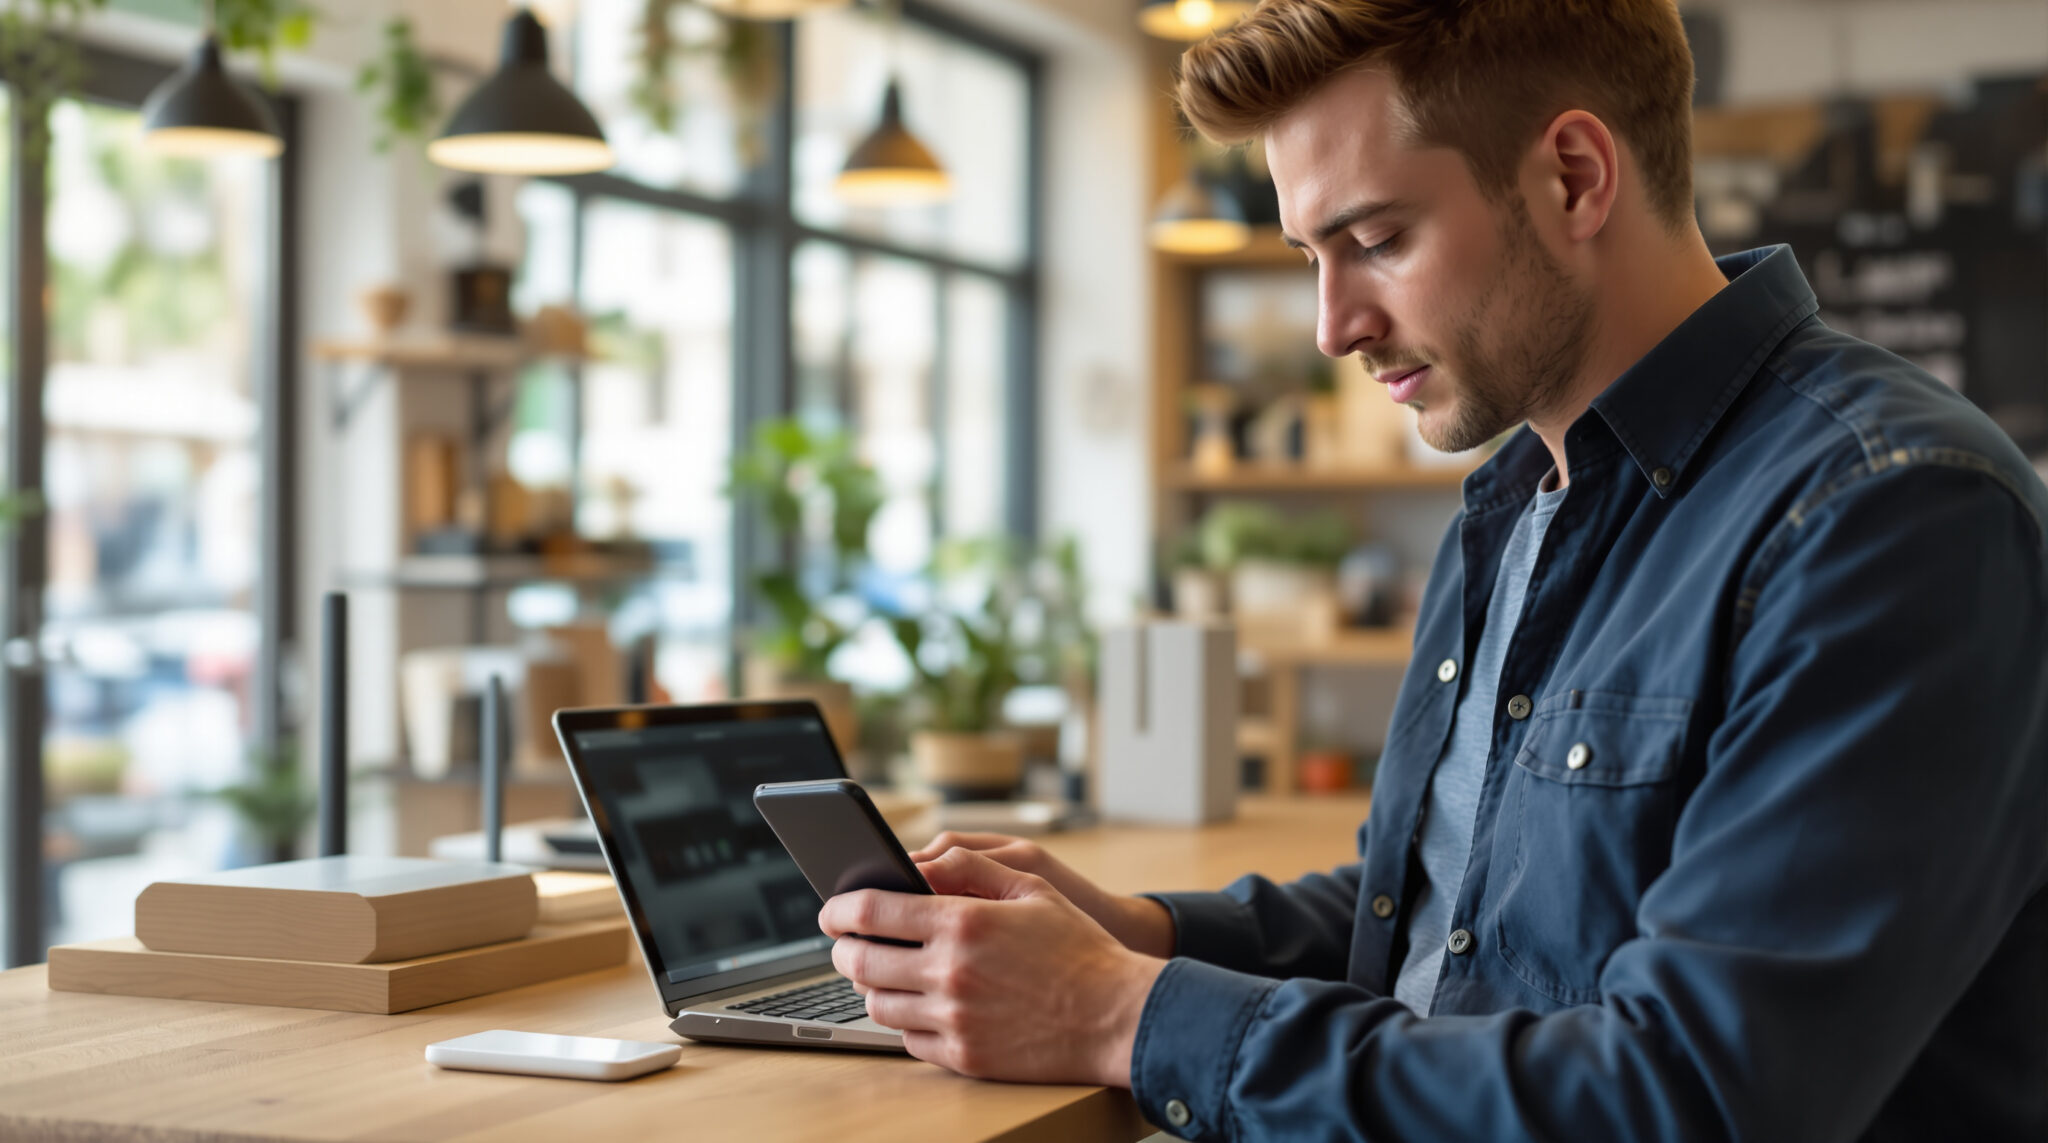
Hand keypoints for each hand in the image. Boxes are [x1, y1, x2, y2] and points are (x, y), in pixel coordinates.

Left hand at [820, 847, 1166, 1085]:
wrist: (1117, 1015)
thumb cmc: (1078, 946)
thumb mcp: (1031, 885)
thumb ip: (970, 866)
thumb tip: (918, 861)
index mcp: (962, 923)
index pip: (871, 912)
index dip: (839, 909)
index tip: (830, 910)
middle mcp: (950, 973)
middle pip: (861, 962)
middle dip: (845, 949)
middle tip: (848, 943)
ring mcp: (954, 1020)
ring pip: (878, 1004)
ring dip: (870, 986)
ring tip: (882, 974)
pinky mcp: (964, 1058)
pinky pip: (908, 1041)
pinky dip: (903, 1022)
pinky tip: (916, 1006)